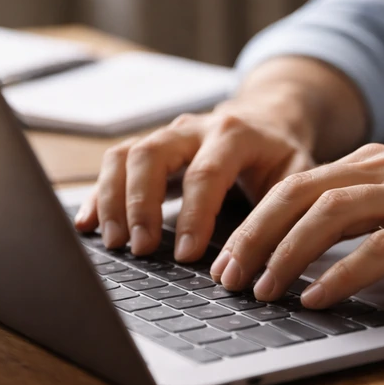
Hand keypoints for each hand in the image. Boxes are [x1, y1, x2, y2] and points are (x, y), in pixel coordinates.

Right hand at [74, 104, 314, 260]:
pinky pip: (114, 163)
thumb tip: (240, 266)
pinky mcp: (148, 147)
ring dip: (113, 200)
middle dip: (140, 204)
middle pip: (151, 155)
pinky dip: (97, 194)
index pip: (205, 173)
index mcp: (234, 133)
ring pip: (125, 156)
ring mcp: (166, 135)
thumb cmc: (280, 155)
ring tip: (115, 243)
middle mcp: (193, 128)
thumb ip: (275, 216)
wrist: (268, 118)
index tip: (184, 255)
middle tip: (140, 249)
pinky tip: (88, 225)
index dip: (193, 216)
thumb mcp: (295, 179)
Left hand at [209, 144, 383, 307]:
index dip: (254, 221)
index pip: (296, 185)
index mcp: (380, 163)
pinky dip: (342, 273)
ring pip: (330, 215)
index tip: (225, 257)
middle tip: (225, 277)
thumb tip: (315, 253)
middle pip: (299, 195)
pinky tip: (317, 298)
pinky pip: (381, 247)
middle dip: (253, 236)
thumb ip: (372, 215)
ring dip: (286, 255)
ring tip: (260, 291)